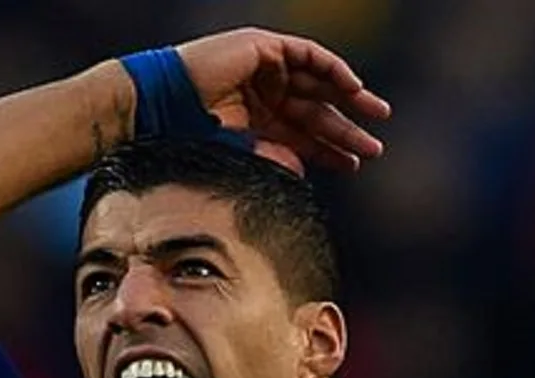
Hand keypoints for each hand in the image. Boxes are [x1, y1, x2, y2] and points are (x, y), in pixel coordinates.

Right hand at [174, 28, 391, 173]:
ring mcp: (264, 70)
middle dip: (346, 128)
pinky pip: (308, 54)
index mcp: (256, 121)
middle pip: (315, 111)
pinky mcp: (263, 48)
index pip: (302, 135)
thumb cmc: (185, 137)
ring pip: (317, 83)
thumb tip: (300, 172)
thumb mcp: (237, 153)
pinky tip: (353, 88)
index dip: (329, 150)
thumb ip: (269, 158)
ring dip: (349, 98)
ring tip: (377, 115)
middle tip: (376, 147)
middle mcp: (263, 94)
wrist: (157, 107)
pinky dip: (332, 69)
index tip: (355, 165)